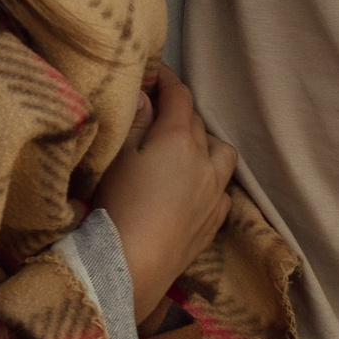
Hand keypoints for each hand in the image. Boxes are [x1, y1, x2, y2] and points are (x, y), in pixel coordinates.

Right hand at [95, 72, 235, 322]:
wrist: (132, 266)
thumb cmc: (116, 204)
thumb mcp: (117, 156)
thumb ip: (135, 123)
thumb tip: (146, 96)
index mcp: (179, 138)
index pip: (179, 96)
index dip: (167, 79)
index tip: (155, 72)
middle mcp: (205, 161)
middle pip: (198, 123)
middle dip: (180, 112)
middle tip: (157, 113)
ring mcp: (215, 193)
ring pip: (222, 154)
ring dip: (207, 144)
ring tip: (186, 150)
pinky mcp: (215, 222)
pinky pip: (222, 189)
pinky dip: (211, 179)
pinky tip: (194, 188)